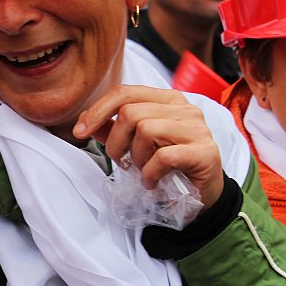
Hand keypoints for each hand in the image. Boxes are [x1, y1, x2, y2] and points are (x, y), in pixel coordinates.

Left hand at [74, 84, 223, 210]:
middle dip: (115, 142)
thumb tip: (85, 121)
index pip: (124, 92)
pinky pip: (163, 157)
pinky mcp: (205, 152)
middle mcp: (184, 108)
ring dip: (136, 158)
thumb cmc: (168, 164)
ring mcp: (197, 129)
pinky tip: (151, 182)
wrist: (202, 192)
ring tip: (142, 170)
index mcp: (167, 99)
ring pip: (146, 131)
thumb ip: (113, 129)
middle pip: (130, 113)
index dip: (97, 111)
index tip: (80, 132)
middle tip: (121, 161)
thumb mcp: (136, 143)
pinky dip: (150, 174)